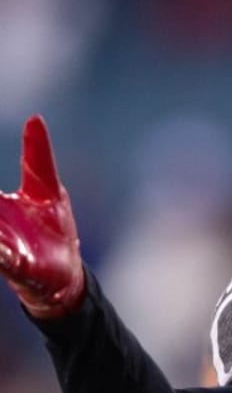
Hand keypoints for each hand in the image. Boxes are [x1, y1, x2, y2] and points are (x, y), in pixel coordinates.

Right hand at [0, 116, 84, 318]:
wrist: (64, 274)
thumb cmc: (51, 229)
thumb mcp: (45, 188)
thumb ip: (36, 156)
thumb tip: (34, 117)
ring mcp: (1, 244)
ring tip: (1, 233)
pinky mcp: (16, 265)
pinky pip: (2, 259)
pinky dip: (1, 254)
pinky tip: (3, 249)